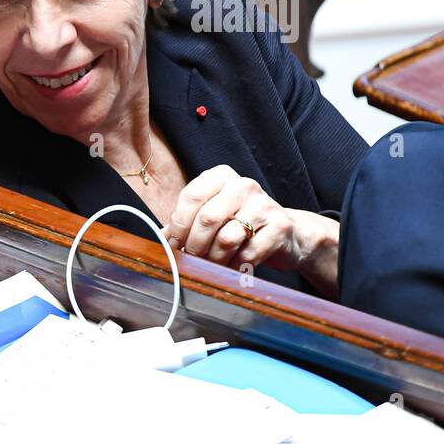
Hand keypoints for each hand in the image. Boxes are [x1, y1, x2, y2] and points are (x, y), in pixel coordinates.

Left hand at [162, 165, 338, 294]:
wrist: (285, 234)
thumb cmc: (237, 225)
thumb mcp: (209, 217)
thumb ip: (182, 225)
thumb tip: (158, 241)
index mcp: (220, 176)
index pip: (191, 196)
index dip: (178, 225)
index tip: (173, 245)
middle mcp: (243, 185)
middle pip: (207, 218)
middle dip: (194, 246)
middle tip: (191, 260)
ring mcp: (263, 204)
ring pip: (227, 238)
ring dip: (214, 259)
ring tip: (211, 265)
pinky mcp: (280, 226)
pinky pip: (248, 253)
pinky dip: (235, 266)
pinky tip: (232, 267)